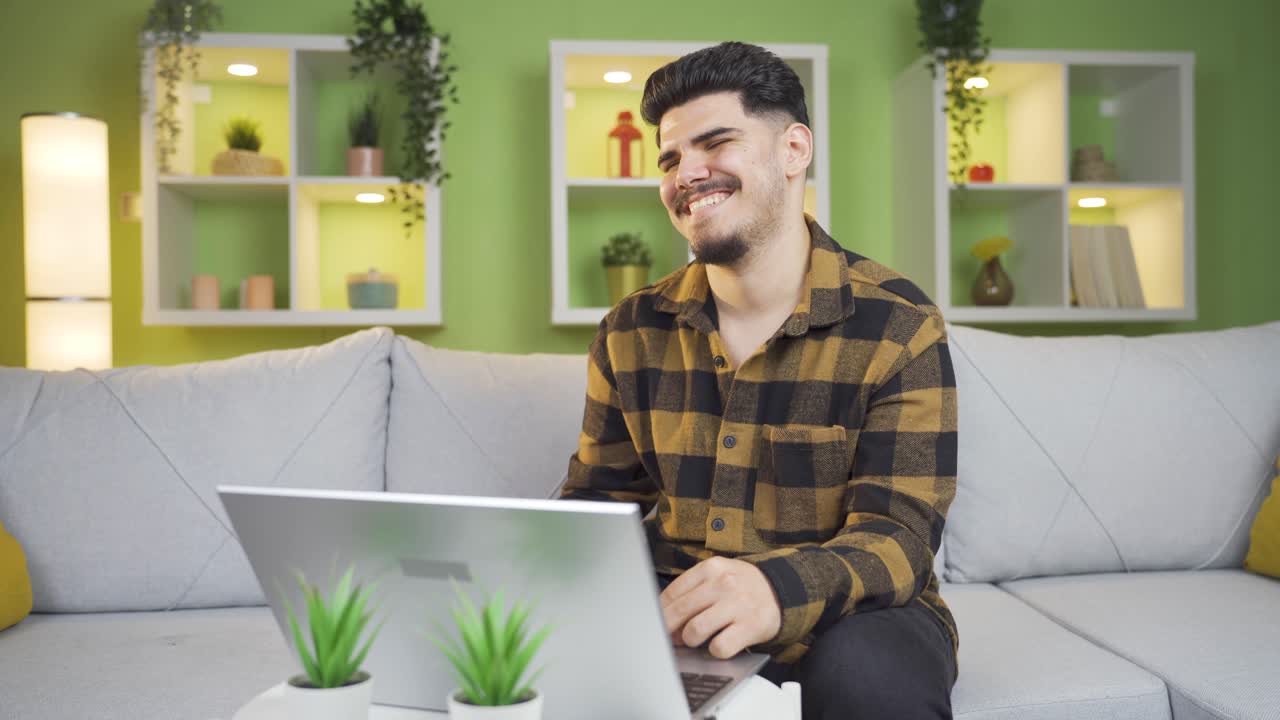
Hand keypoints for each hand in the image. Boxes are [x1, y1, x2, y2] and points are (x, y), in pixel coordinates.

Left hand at [659, 556, 781, 658]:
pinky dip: (715, 650)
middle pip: (679, 612)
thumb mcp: (717, 576)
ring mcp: (738, 604)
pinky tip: (720, 644)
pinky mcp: (752, 626)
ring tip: (697, 640)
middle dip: (669, 630)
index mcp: (710, 568)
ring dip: (691, 640)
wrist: (782, 591)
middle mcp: (724, 584)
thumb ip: (691, 591)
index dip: (660, 614)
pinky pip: (720, 647)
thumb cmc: (741, 587)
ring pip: (695, 630)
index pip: (672, 593)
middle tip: (672, 638)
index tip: (657, 624)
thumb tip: (663, 618)